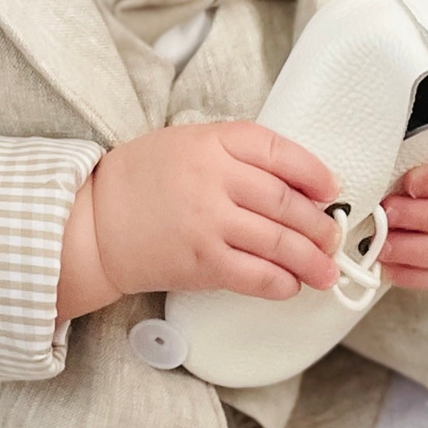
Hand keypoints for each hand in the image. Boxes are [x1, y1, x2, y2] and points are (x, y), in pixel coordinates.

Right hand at [58, 121, 340, 320]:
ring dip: (311, 260)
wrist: (94, 223)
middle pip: (286, 202)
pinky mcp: (201, 262)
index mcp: (212, 142)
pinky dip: (280, 283)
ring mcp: (208, 222)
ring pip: (279, 242)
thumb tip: (293, 181)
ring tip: (326, 271)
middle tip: (333, 238)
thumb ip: (234, 153)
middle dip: (320, 225)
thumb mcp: (186, 144)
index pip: (278, 151)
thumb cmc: (140, 180)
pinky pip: (255, 276)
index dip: (313, 171)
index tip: (330, 189)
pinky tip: (290, 285)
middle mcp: (213, 179)